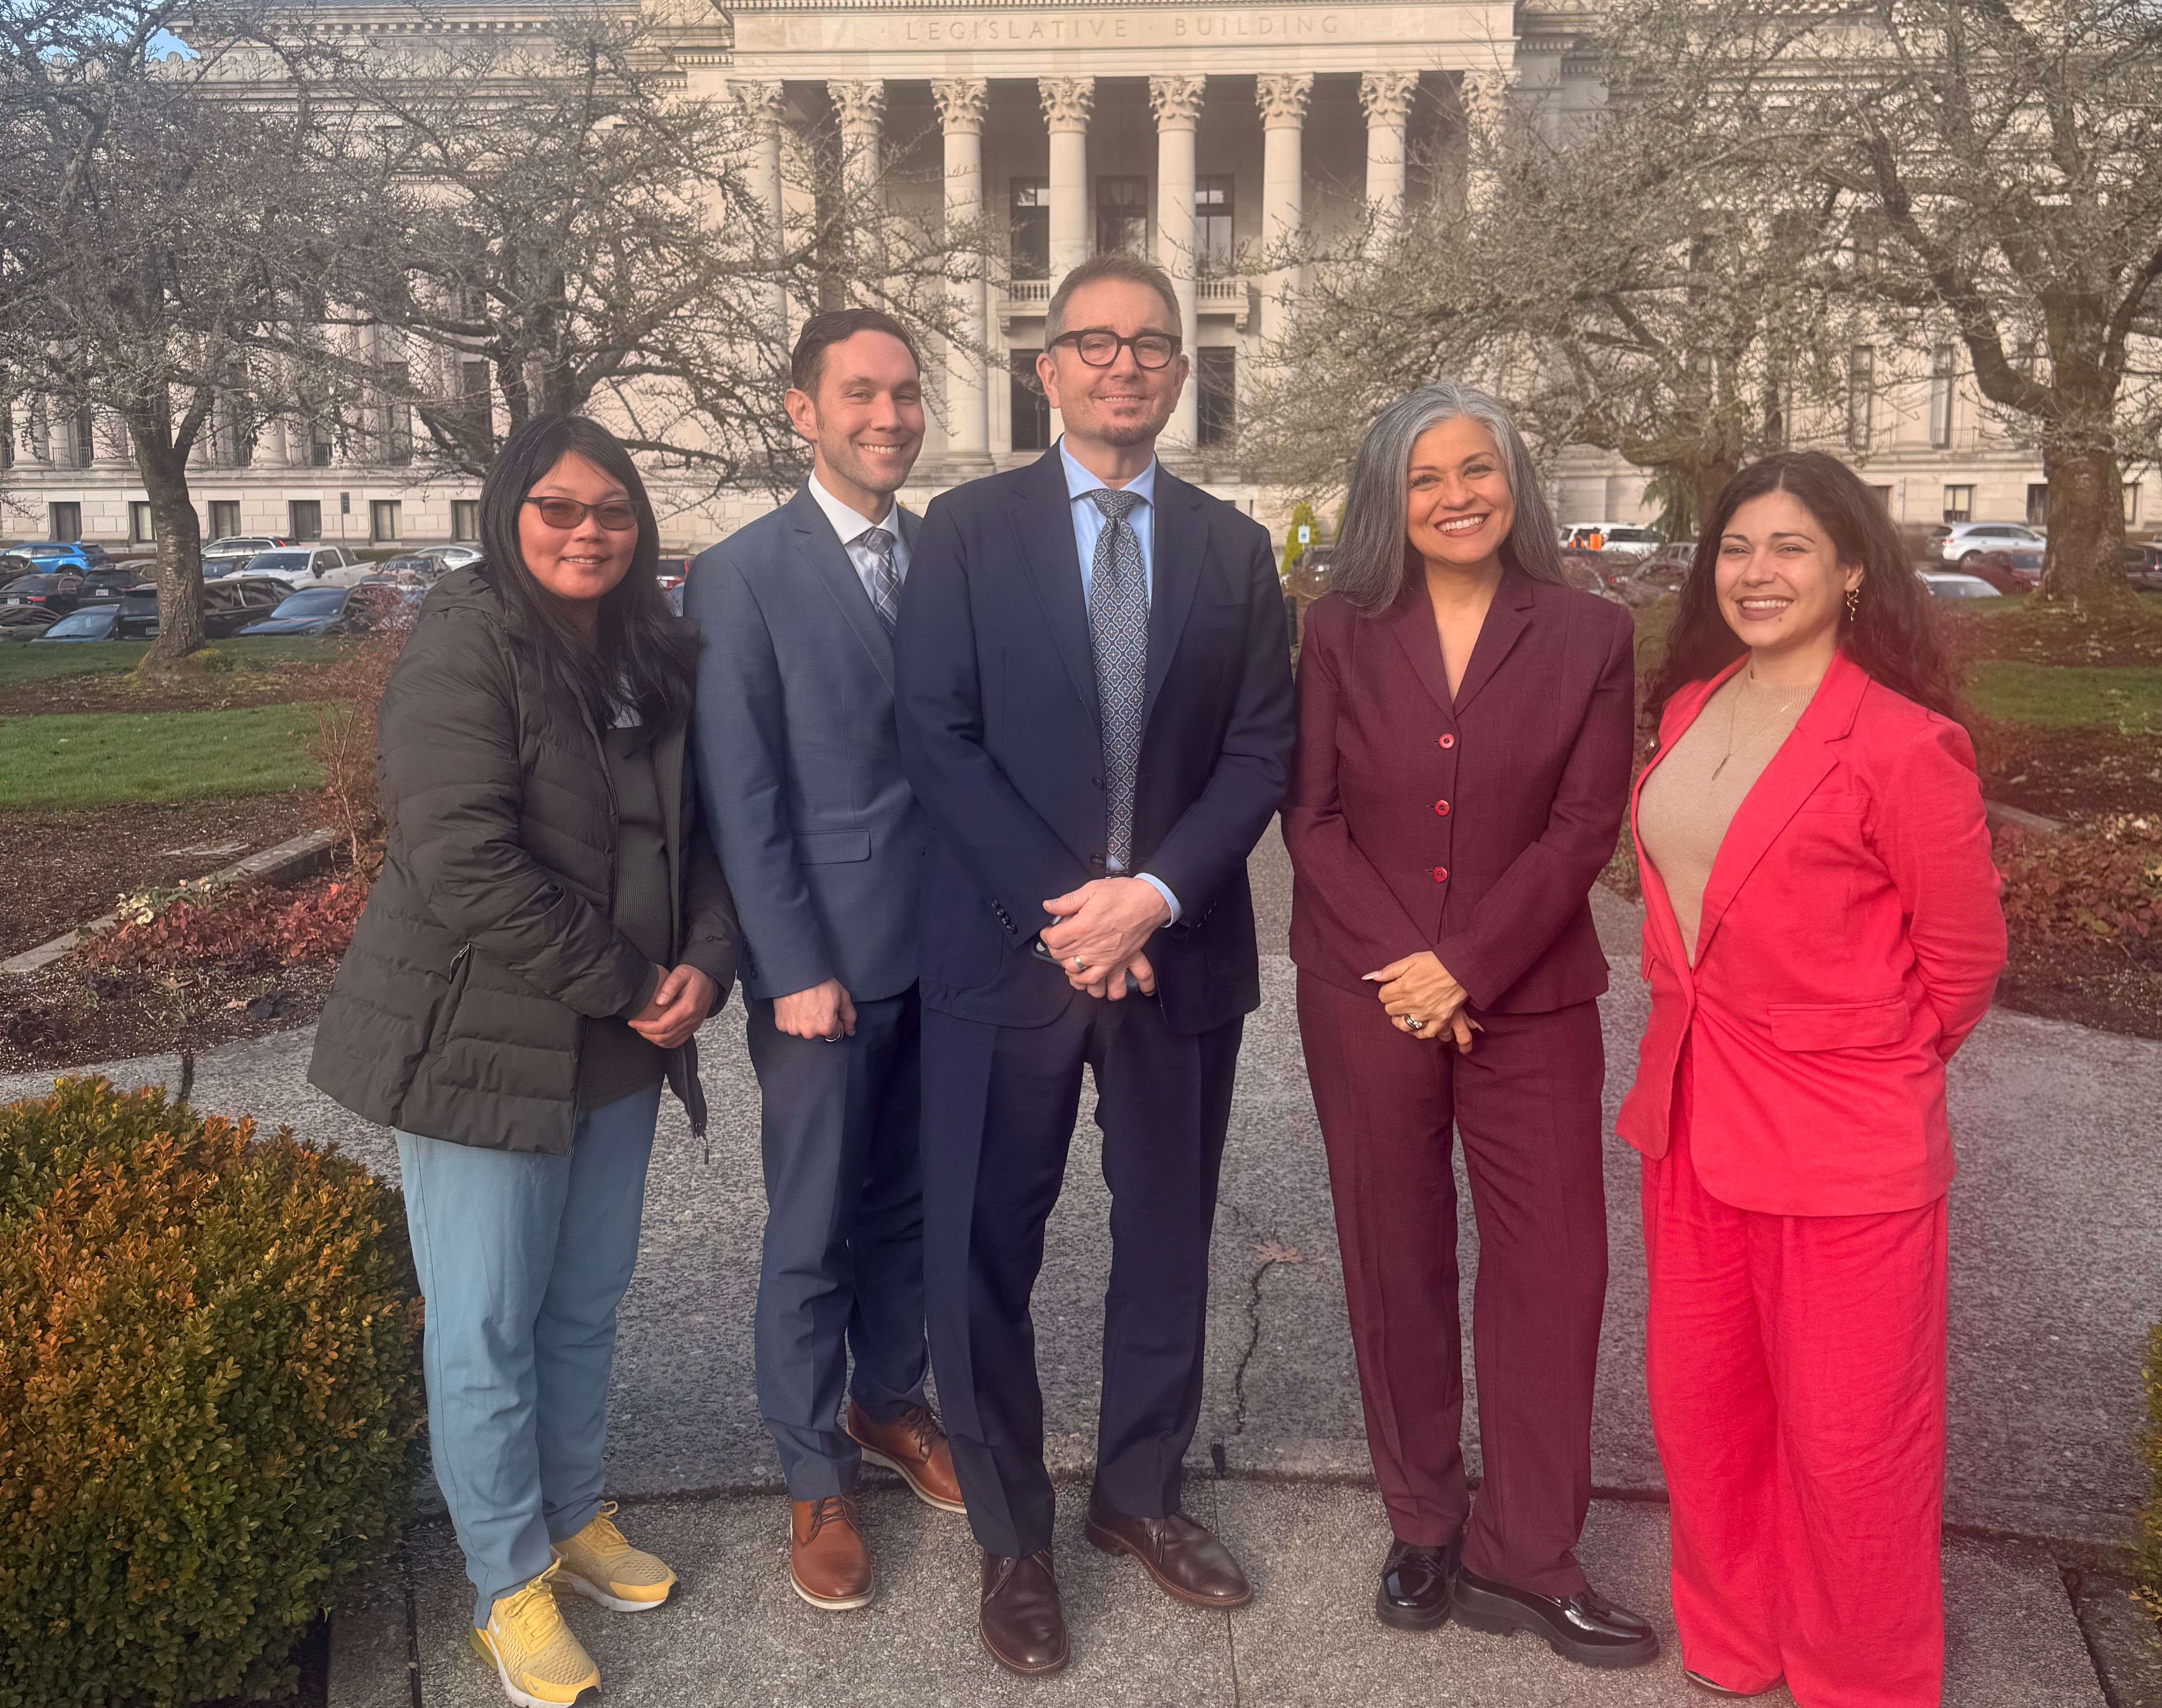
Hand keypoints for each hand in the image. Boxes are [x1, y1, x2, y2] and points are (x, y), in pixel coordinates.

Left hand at [628, 964, 719, 1048]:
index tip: (633, 1022)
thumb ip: (670, 985)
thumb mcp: (682, 973)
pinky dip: (663, 1041)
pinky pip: (676, 1042)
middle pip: (664, 1037)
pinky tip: (655, 1033)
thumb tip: (659, 1001)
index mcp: (688, 1008)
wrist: (710, 981)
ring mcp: (692, 1026)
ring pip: (669, 1042)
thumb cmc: (695, 976)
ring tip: (643, 1028)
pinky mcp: (692, 1029)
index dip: (644, 1027)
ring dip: (653, 1038)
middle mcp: (691, 1020)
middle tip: (635, 1024)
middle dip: (646, 1033)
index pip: (662, 1026)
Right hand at [772, 977, 855, 1041]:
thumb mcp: (843, 997)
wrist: (796, 973)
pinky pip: (789, 1026)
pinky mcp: (781, 1025)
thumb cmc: (818, 982)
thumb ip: (849, 1017)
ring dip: (805, 1022)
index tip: (829, 1011)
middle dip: (819, 1023)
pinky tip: (795, 1007)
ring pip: (803, 1030)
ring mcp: (794, 1029)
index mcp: (826, 1027)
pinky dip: (792, 1019)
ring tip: (805, 1005)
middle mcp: (809, 1032)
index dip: (834, 1021)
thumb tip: (850, 1031)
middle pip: (818, 1033)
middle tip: (817, 1006)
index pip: (835, 1034)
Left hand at [1039, 878, 1170, 995]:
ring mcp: (1106, 959)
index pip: (1052, 941)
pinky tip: (1090, 981)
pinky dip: (1095, 986)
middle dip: (1057, 951)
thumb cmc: (1123, 894)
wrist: (1150, 902)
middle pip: (1062, 959)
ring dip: (1072, 971)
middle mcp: (1092, 947)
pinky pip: (1105, 983)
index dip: (1047, 935)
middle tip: (1061, 941)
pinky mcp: (1119, 963)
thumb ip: (1067, 901)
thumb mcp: (1091, 890)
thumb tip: (1048, 906)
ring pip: (1079, 976)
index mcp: (1082, 927)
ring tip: (1072, 961)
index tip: (1050, 930)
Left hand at [1365, 951, 1471, 1042]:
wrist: (1462, 967)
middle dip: (1393, 1003)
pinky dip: (1420, 1031)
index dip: (1387, 991)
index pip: (1382, 996)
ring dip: (1402, 1019)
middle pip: (1390, 1010)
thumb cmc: (1436, 961)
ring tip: (1406, 1012)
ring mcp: (1426, 1013)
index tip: (1394, 987)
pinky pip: (1425, 1033)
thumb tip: (1370, 977)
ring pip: (1403, 1024)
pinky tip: (1418, 1024)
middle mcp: (1413, 1002)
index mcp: (1404, 986)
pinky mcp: (1440, 1019)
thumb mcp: (1411, 960)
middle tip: (1401, 997)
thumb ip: (1390, 970)